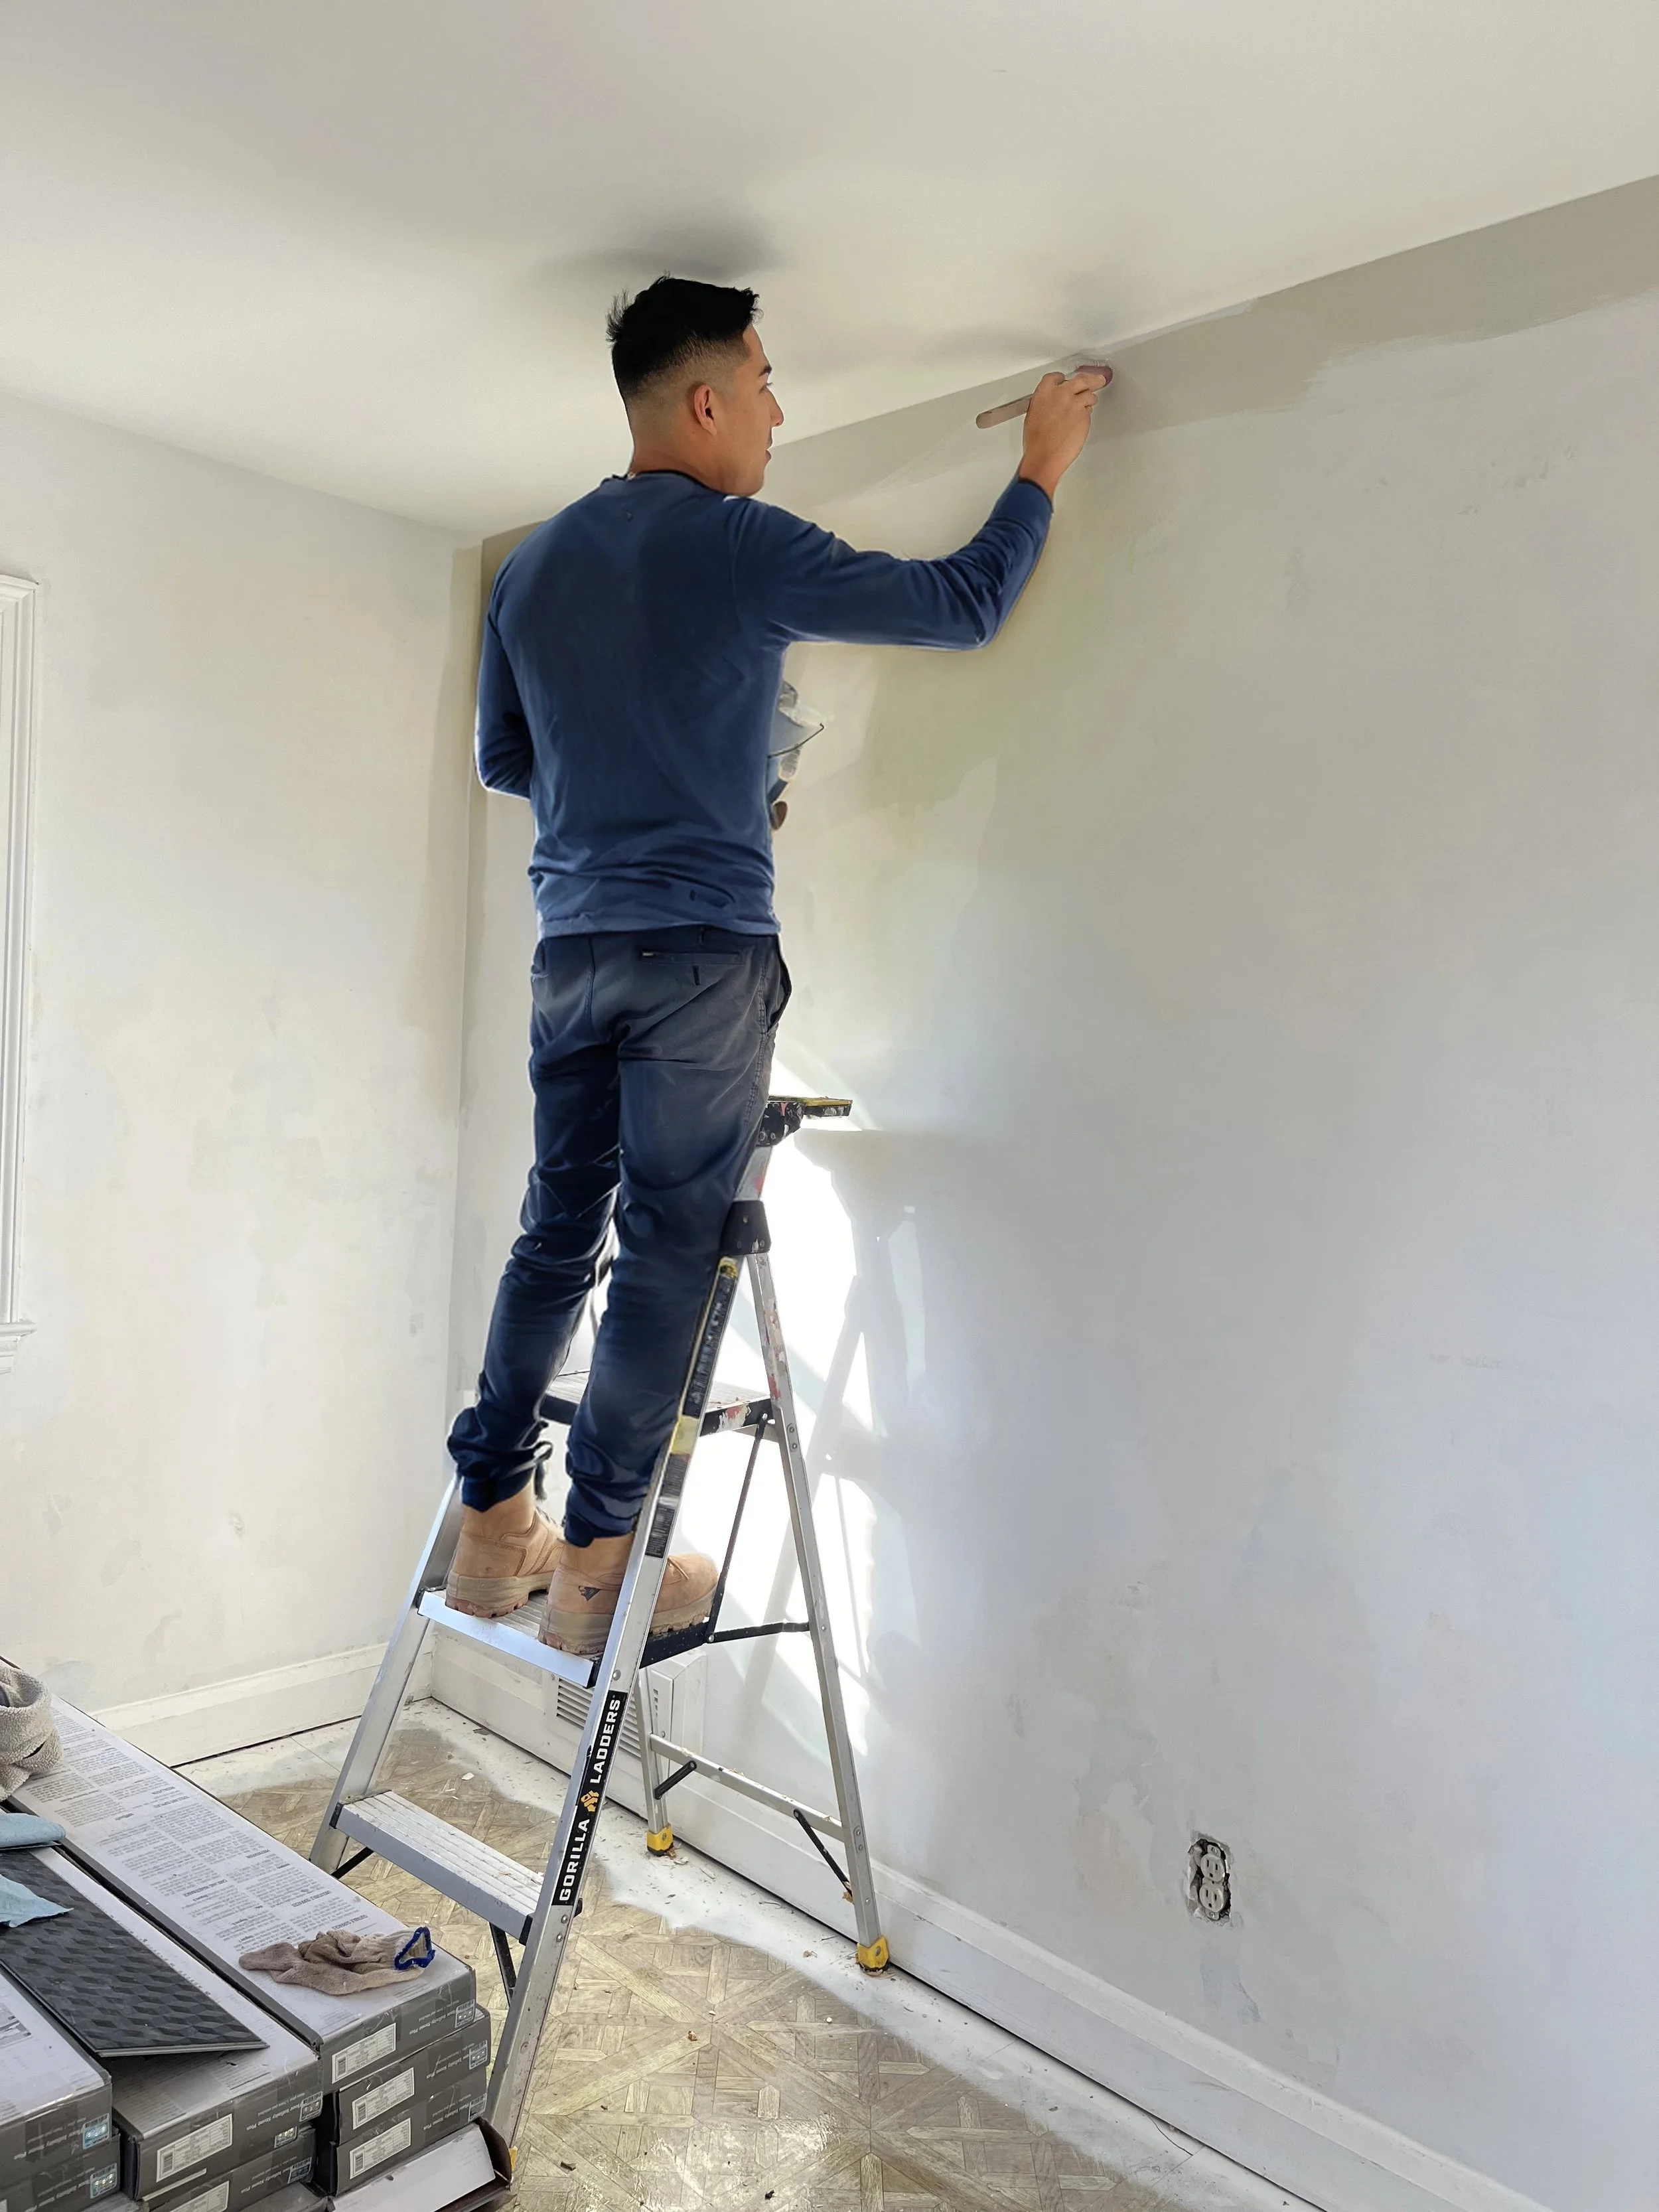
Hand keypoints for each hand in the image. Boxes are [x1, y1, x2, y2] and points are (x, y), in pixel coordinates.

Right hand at [1019, 367, 1109, 498]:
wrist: (1045, 456)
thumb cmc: (1036, 441)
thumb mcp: (1033, 415)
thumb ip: (1045, 402)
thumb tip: (1051, 402)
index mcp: (1045, 392)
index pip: (1056, 377)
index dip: (1062, 379)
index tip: (1065, 380)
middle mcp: (1062, 394)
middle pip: (1081, 379)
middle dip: (1091, 379)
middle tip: (1098, 379)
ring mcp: (1075, 404)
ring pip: (1090, 395)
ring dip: (1089, 400)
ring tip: (1088, 405)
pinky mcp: (1085, 416)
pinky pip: (1089, 412)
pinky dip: (1086, 415)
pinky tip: (1079, 423)